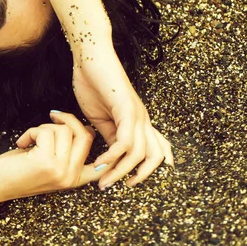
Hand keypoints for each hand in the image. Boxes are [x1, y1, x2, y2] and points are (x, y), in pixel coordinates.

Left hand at [0, 112, 103, 202]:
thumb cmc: (17, 171)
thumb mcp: (48, 164)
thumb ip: (66, 153)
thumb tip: (82, 128)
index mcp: (75, 179)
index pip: (104, 163)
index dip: (107, 145)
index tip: (98, 131)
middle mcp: (71, 177)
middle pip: (85, 135)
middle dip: (67, 119)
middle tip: (52, 116)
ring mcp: (60, 170)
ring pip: (64, 131)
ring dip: (43, 128)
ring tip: (29, 140)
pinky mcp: (46, 162)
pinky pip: (46, 132)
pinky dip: (31, 132)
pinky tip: (22, 143)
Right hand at [72, 49, 173, 189]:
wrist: (89, 57)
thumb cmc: (93, 82)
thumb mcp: (100, 117)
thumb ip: (109, 135)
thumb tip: (114, 156)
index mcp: (138, 120)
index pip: (157, 149)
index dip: (150, 169)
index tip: (130, 184)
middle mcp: (143, 119)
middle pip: (155, 156)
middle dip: (140, 176)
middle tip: (118, 187)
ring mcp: (137, 114)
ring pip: (139, 153)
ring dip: (120, 171)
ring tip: (103, 180)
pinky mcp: (127, 110)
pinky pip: (125, 141)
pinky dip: (112, 156)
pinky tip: (99, 162)